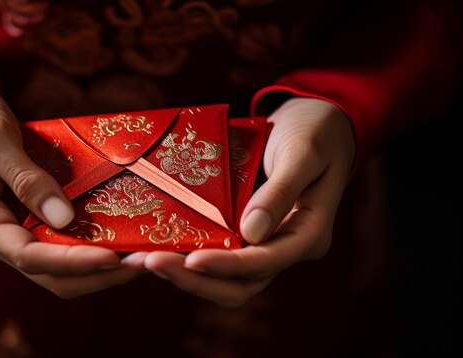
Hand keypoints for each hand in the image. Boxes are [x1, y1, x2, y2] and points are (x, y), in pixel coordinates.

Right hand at [0, 83, 147, 297]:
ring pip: (60, 268)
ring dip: (101, 269)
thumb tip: (63, 218)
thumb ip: (24, 177)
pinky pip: (62, 246)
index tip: (115, 257)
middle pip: (51, 275)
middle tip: (145, 262)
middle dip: (99, 275)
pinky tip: (123, 238)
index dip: (74, 262)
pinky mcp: (29, 222)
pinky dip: (92, 248)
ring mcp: (14, 231)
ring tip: (143, 257)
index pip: (30, 256)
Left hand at [145, 97, 354, 306]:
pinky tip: (157, 247)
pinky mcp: (245, 234)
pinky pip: (218, 255)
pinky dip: (189, 257)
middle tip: (152, 262)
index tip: (192, 259)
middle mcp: (286, 248)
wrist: (317, 123)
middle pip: (241, 284)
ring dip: (187, 275)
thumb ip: (280, 191)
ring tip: (146, 260)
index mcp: (309, 234)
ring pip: (225, 279)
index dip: (228, 265)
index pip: (266, 262)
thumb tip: (250, 232)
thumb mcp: (303, 153)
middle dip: (196, 280)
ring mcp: (265, 244)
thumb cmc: (316, 132)